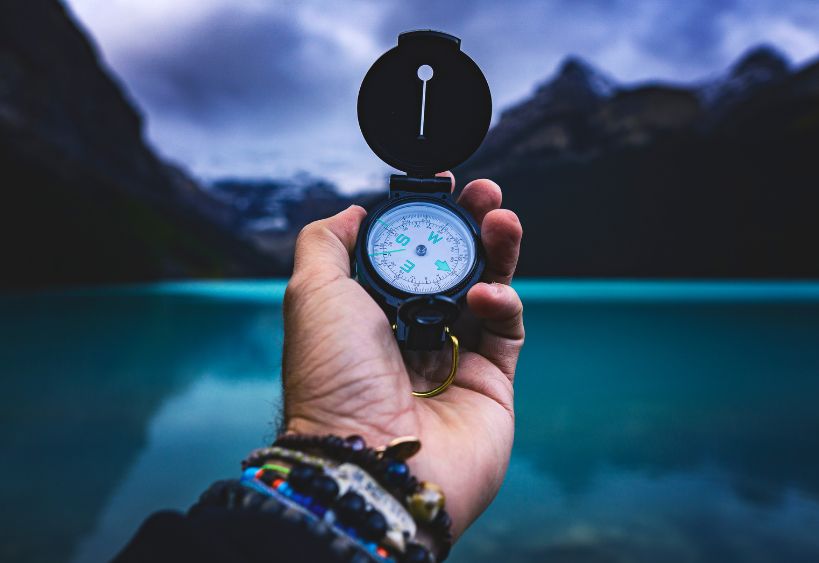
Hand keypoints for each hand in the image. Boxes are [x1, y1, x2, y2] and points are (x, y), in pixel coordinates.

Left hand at [281, 172, 523, 539]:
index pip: (408, 253)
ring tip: (502, 219)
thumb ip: (326, 243)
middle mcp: (411, 333)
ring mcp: (453, 358)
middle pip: (454, 266)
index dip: (428, 218)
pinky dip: (502, 302)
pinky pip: (506, 329)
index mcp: (370, 313)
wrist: (368, 460)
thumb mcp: (312, 294)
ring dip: (499, 251)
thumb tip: (352, 213)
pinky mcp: (490, 383)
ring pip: (487, 290)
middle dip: (472, 225)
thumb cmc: (333, 381)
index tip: (444, 187)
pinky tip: (486, 296)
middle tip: (487, 193)